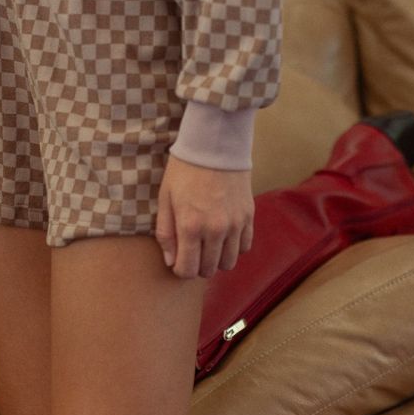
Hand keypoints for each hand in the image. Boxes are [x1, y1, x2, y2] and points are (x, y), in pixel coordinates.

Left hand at [155, 155, 254, 278]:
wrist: (214, 144)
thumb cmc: (184, 170)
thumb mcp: (165, 198)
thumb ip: (165, 233)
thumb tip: (170, 262)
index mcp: (190, 226)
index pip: (188, 270)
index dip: (180, 270)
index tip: (178, 260)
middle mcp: (215, 230)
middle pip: (209, 270)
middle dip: (198, 266)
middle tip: (192, 251)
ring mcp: (235, 224)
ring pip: (229, 262)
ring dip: (217, 259)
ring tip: (209, 245)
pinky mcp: (248, 216)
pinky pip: (245, 246)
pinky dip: (235, 247)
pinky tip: (225, 236)